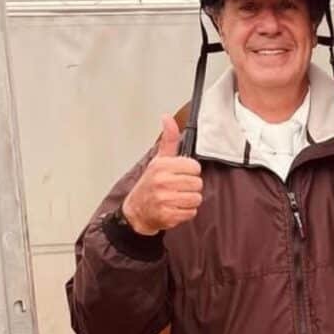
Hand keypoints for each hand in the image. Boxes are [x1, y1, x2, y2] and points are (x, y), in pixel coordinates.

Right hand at [122, 115, 203, 235]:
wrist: (136, 211)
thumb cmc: (150, 184)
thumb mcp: (158, 159)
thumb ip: (168, 139)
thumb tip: (167, 118)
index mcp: (162, 165)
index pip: (194, 167)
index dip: (191, 171)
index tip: (181, 174)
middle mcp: (162, 181)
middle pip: (197, 183)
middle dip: (191, 187)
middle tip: (178, 188)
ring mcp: (164, 199)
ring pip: (196, 199)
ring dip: (189, 200)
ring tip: (177, 198)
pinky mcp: (167, 215)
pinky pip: (191, 213)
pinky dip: (185, 213)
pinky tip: (175, 208)